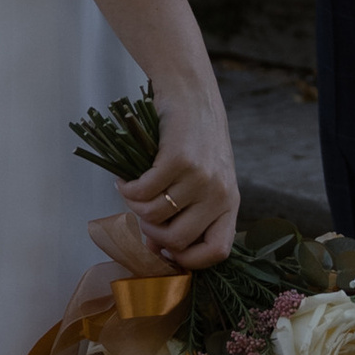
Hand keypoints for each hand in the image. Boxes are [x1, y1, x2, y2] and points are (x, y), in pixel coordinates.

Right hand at [113, 71, 239, 269]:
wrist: (192, 94)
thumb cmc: (197, 139)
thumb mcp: (203, 179)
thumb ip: (185, 215)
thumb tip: (155, 250)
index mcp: (230, 202)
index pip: (218, 251)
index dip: (189, 260)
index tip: (167, 251)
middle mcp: (219, 193)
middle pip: (178, 240)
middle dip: (151, 234)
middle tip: (141, 216)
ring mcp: (200, 177)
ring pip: (155, 215)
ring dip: (134, 207)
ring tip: (131, 192)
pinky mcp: (178, 160)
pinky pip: (143, 191)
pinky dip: (127, 189)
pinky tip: (125, 180)